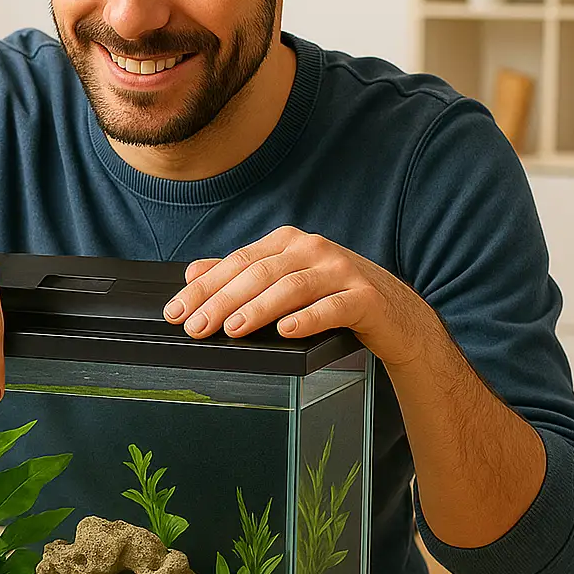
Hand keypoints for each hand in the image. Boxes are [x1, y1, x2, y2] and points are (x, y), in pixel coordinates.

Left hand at [162, 225, 424, 367]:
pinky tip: (286, 331)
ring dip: (258, 309)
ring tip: (231, 329)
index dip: (204, 287)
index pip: (237, 262)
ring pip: (291, 287)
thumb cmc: (333, 296)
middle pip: (259, 274)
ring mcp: (341, 270)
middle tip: (195, 326)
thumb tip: (193, 272)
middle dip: (221, 301)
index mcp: (289, 242)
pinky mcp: (365, 298)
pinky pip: (333, 307)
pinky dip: (308, 318)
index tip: (176, 311)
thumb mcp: (285, 280)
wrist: (397, 314)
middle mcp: (313, 249)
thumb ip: (242, 275)